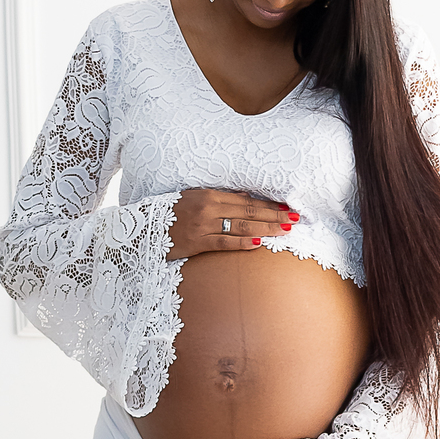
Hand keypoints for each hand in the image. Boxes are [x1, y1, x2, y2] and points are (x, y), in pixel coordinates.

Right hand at [168, 188, 297, 260]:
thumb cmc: (172, 212)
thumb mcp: (196, 197)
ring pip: (241, 227)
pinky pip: (223, 243)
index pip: (247, 201)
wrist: (143, 228)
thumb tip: (247, 198)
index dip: (269, 204)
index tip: (287, 207)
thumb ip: (222, 198)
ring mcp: (203, 226)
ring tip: (285, 230)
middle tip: (296, 218)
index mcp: (209, 195)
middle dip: (274, 215)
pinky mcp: (196, 243)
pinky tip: (257, 243)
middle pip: (249, 212)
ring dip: (265, 228)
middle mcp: (208, 208)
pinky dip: (241, 243)